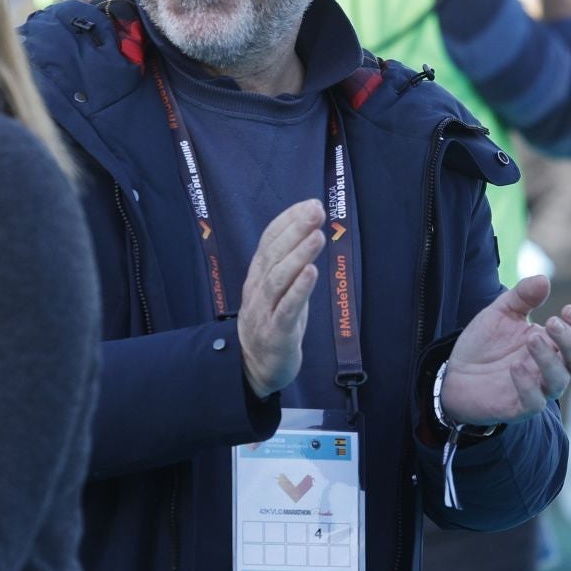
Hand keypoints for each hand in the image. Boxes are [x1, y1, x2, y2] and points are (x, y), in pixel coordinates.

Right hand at [237, 199, 325, 400]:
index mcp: (259, 274)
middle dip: (296, 230)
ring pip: (279, 278)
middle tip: (316, 210)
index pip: (269, 240)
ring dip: (298, 255)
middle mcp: (258, 288)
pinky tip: (311, 273)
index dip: (289, 220)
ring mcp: (265, 310)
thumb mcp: (279, 287)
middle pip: (274, 254)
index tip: (311, 203)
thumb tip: (310, 228)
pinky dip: (299, 290)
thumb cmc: (273, 321)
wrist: (253, 367)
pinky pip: (286, 309)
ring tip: (316, 236)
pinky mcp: (275, 333)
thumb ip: (290, 261)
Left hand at [439, 277, 570, 426]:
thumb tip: (544, 280)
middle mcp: (548, 368)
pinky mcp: (516, 407)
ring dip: (549, 359)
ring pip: (559, 381)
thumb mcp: (500, 313)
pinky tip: (516, 367)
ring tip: (531, 339)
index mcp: (551, 345)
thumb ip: (522, 296)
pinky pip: (534, 403)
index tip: (567, 309)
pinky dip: (529, 387)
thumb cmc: (484, 344)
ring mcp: (535, 389)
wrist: (452, 373)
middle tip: (552, 322)